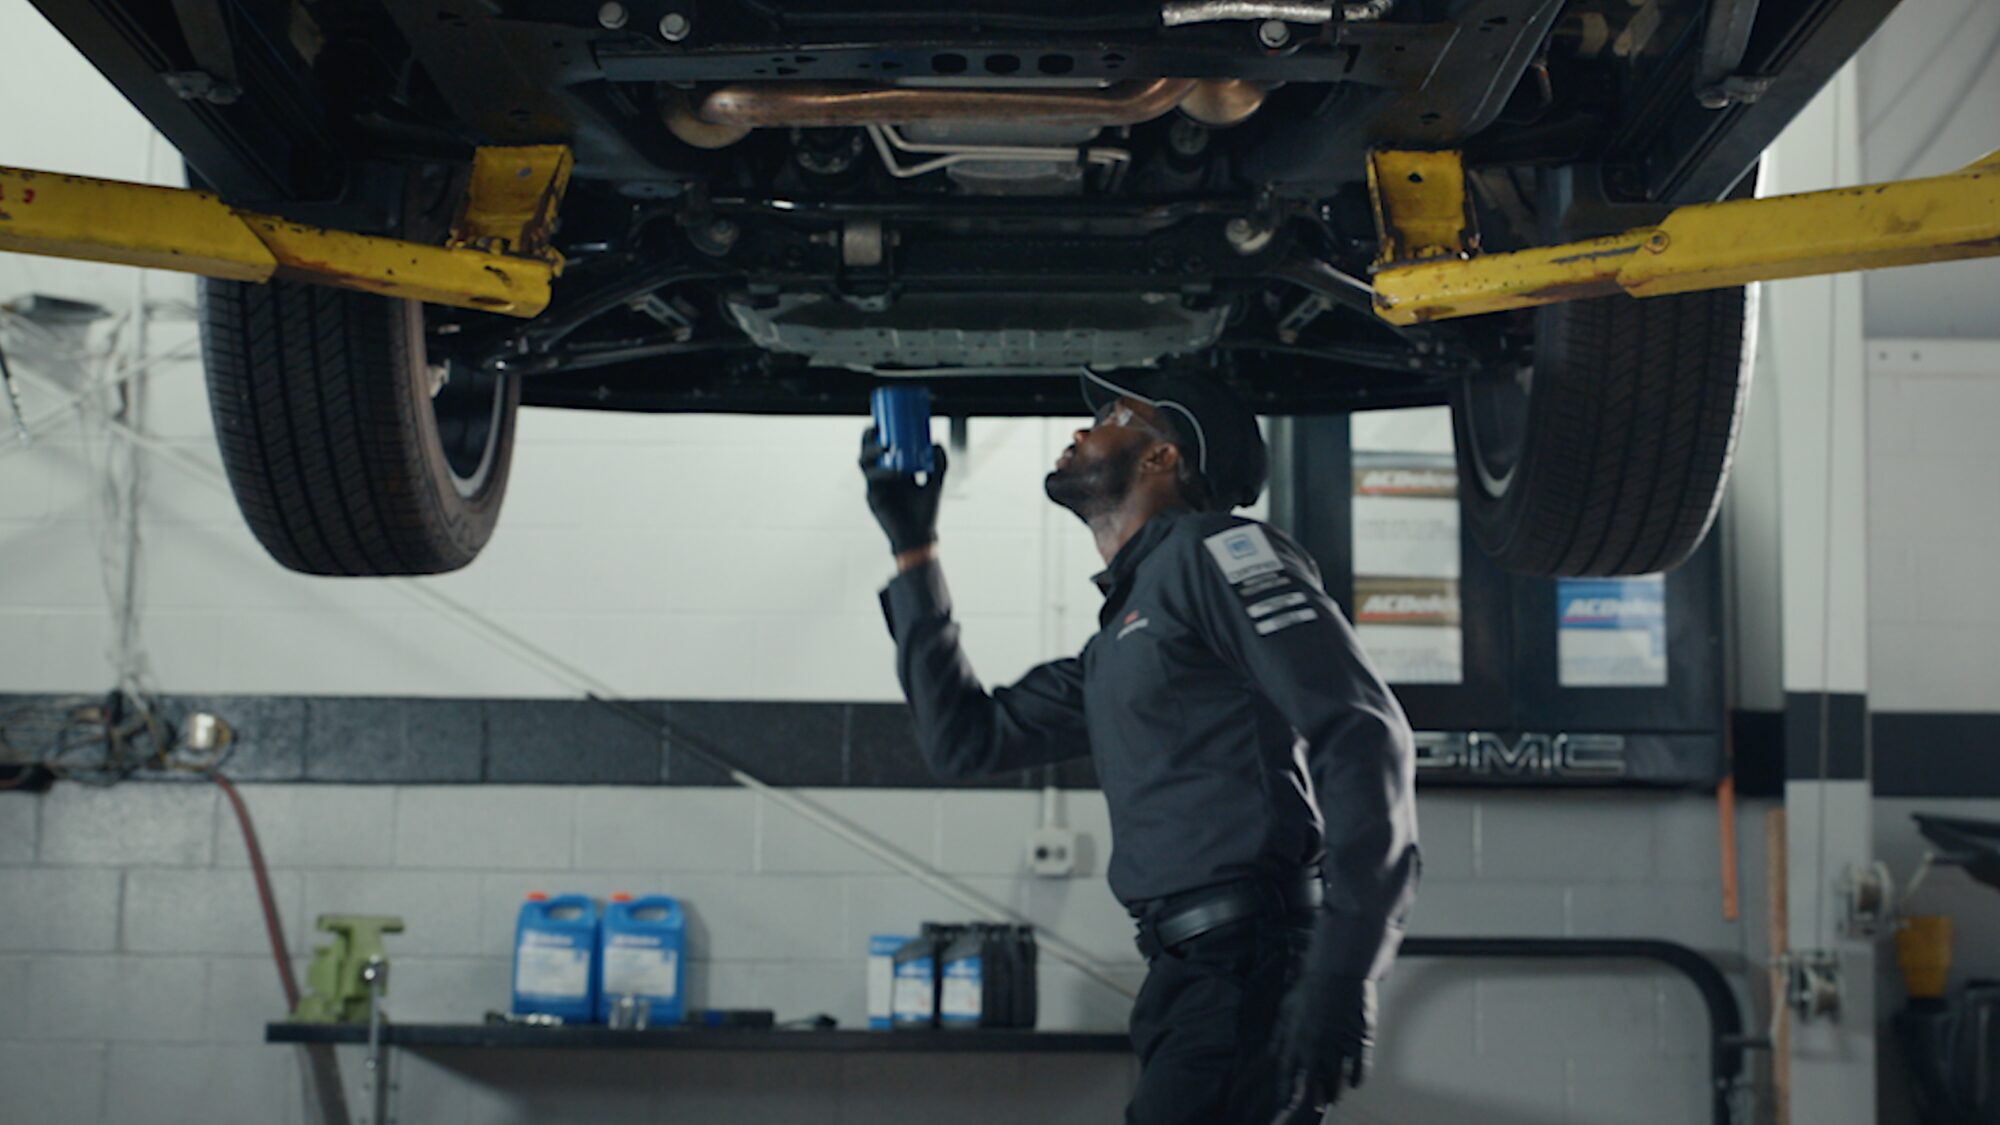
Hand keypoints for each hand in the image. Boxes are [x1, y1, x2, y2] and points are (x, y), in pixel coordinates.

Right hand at [859, 427, 947, 555]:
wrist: (919, 536)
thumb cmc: (925, 512)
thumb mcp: (935, 483)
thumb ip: (939, 463)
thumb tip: (935, 442)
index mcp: (892, 469)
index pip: (880, 446)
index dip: (878, 433)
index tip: (883, 420)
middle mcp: (881, 475)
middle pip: (866, 450)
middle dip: (868, 438)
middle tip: (878, 429)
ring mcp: (875, 486)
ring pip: (863, 463)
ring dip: (871, 452)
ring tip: (885, 447)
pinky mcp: (873, 498)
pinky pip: (874, 481)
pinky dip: (884, 473)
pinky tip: (897, 471)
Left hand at [1272, 958, 1374, 1114]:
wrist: (1336, 971)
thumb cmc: (1310, 989)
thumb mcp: (1286, 1010)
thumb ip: (1279, 1036)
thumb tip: (1272, 1056)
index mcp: (1294, 1041)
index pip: (1287, 1077)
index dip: (1286, 1094)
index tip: (1286, 1106)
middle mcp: (1314, 1049)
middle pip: (1313, 1086)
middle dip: (1315, 1098)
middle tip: (1318, 1103)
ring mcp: (1337, 1047)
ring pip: (1336, 1084)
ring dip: (1335, 1092)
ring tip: (1335, 1094)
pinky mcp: (1358, 1043)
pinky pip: (1359, 1073)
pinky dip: (1356, 1081)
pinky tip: (1354, 1082)